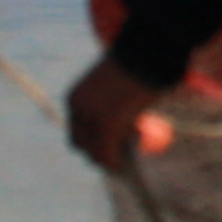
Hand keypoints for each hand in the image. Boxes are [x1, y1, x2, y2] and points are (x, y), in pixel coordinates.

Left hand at [62, 58, 172, 176]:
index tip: (104, 144)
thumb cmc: (137, 63)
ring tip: (122, 161)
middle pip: (79, 143)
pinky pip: (107, 155)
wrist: (147, 54)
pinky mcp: (106, 129)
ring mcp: (91, 120)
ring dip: (106, 159)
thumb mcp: (117, 85)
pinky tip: (124, 167)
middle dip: (94, 153)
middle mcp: (77, 110)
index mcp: (74, 97)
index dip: (89, 139)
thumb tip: (123, 120)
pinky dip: (115, 164)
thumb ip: (112, 103)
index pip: (76, 127)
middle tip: (112, 157)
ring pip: (93, 152)